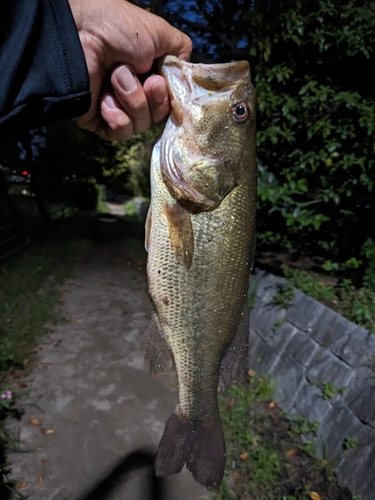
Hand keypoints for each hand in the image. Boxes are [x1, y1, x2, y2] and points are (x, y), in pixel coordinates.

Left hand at [68, 0, 191, 140]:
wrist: (81, 34)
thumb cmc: (119, 29)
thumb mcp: (161, 34)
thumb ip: (181, 53)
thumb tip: (185, 75)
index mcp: (149, 76)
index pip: (169, 103)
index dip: (167, 98)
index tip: (158, 82)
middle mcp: (135, 94)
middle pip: (157, 117)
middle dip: (152, 100)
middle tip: (144, 80)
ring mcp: (117, 109)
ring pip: (141, 126)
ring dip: (132, 101)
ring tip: (116, 78)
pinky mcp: (100, 121)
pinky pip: (121, 132)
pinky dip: (117, 117)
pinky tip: (105, 99)